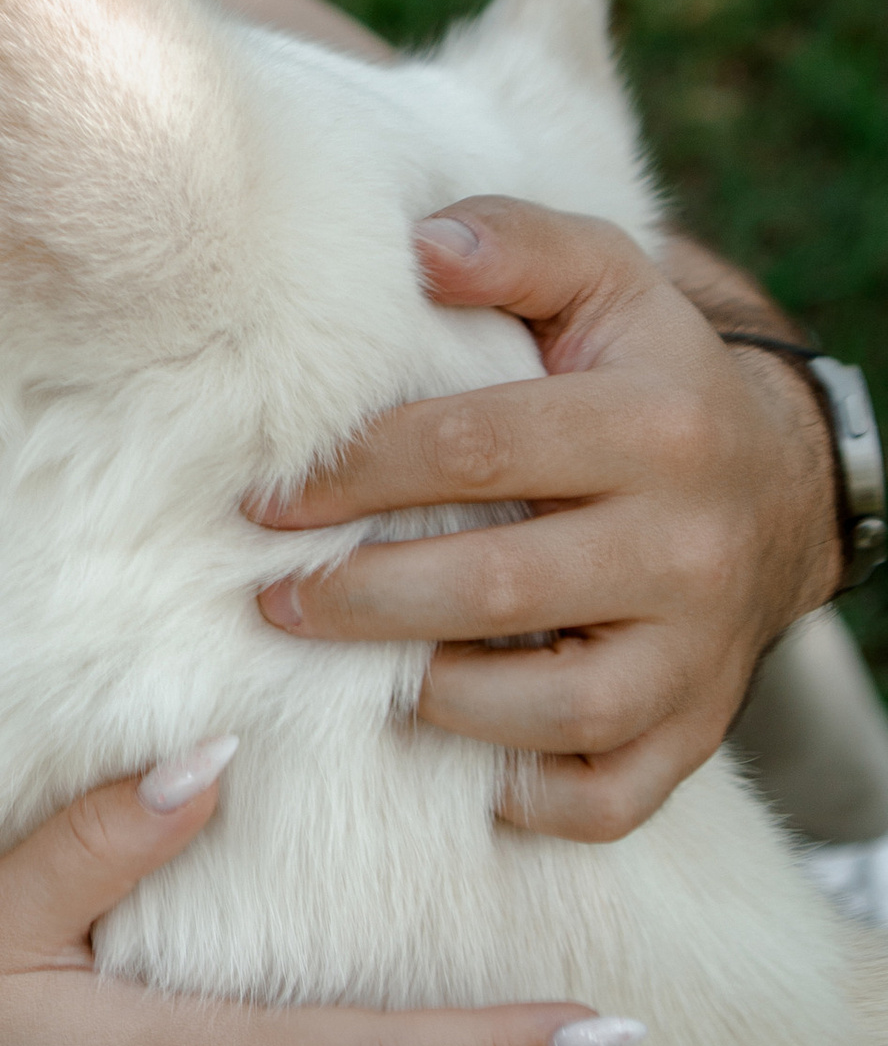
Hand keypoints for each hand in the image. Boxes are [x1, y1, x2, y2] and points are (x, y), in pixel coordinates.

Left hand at [252, 197, 839, 840]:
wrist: (779, 486)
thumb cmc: (646, 378)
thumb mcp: (604, 283)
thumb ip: (514, 246)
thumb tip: (419, 248)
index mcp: (656, 425)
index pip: (472, 450)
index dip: (351, 473)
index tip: (266, 497)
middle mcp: (687, 546)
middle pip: (495, 588)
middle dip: (359, 598)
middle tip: (272, 598)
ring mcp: (697, 655)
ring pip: (552, 712)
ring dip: (434, 701)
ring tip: (356, 675)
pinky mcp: (695, 734)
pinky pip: (604, 799)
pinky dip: (526, 796)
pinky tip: (459, 759)